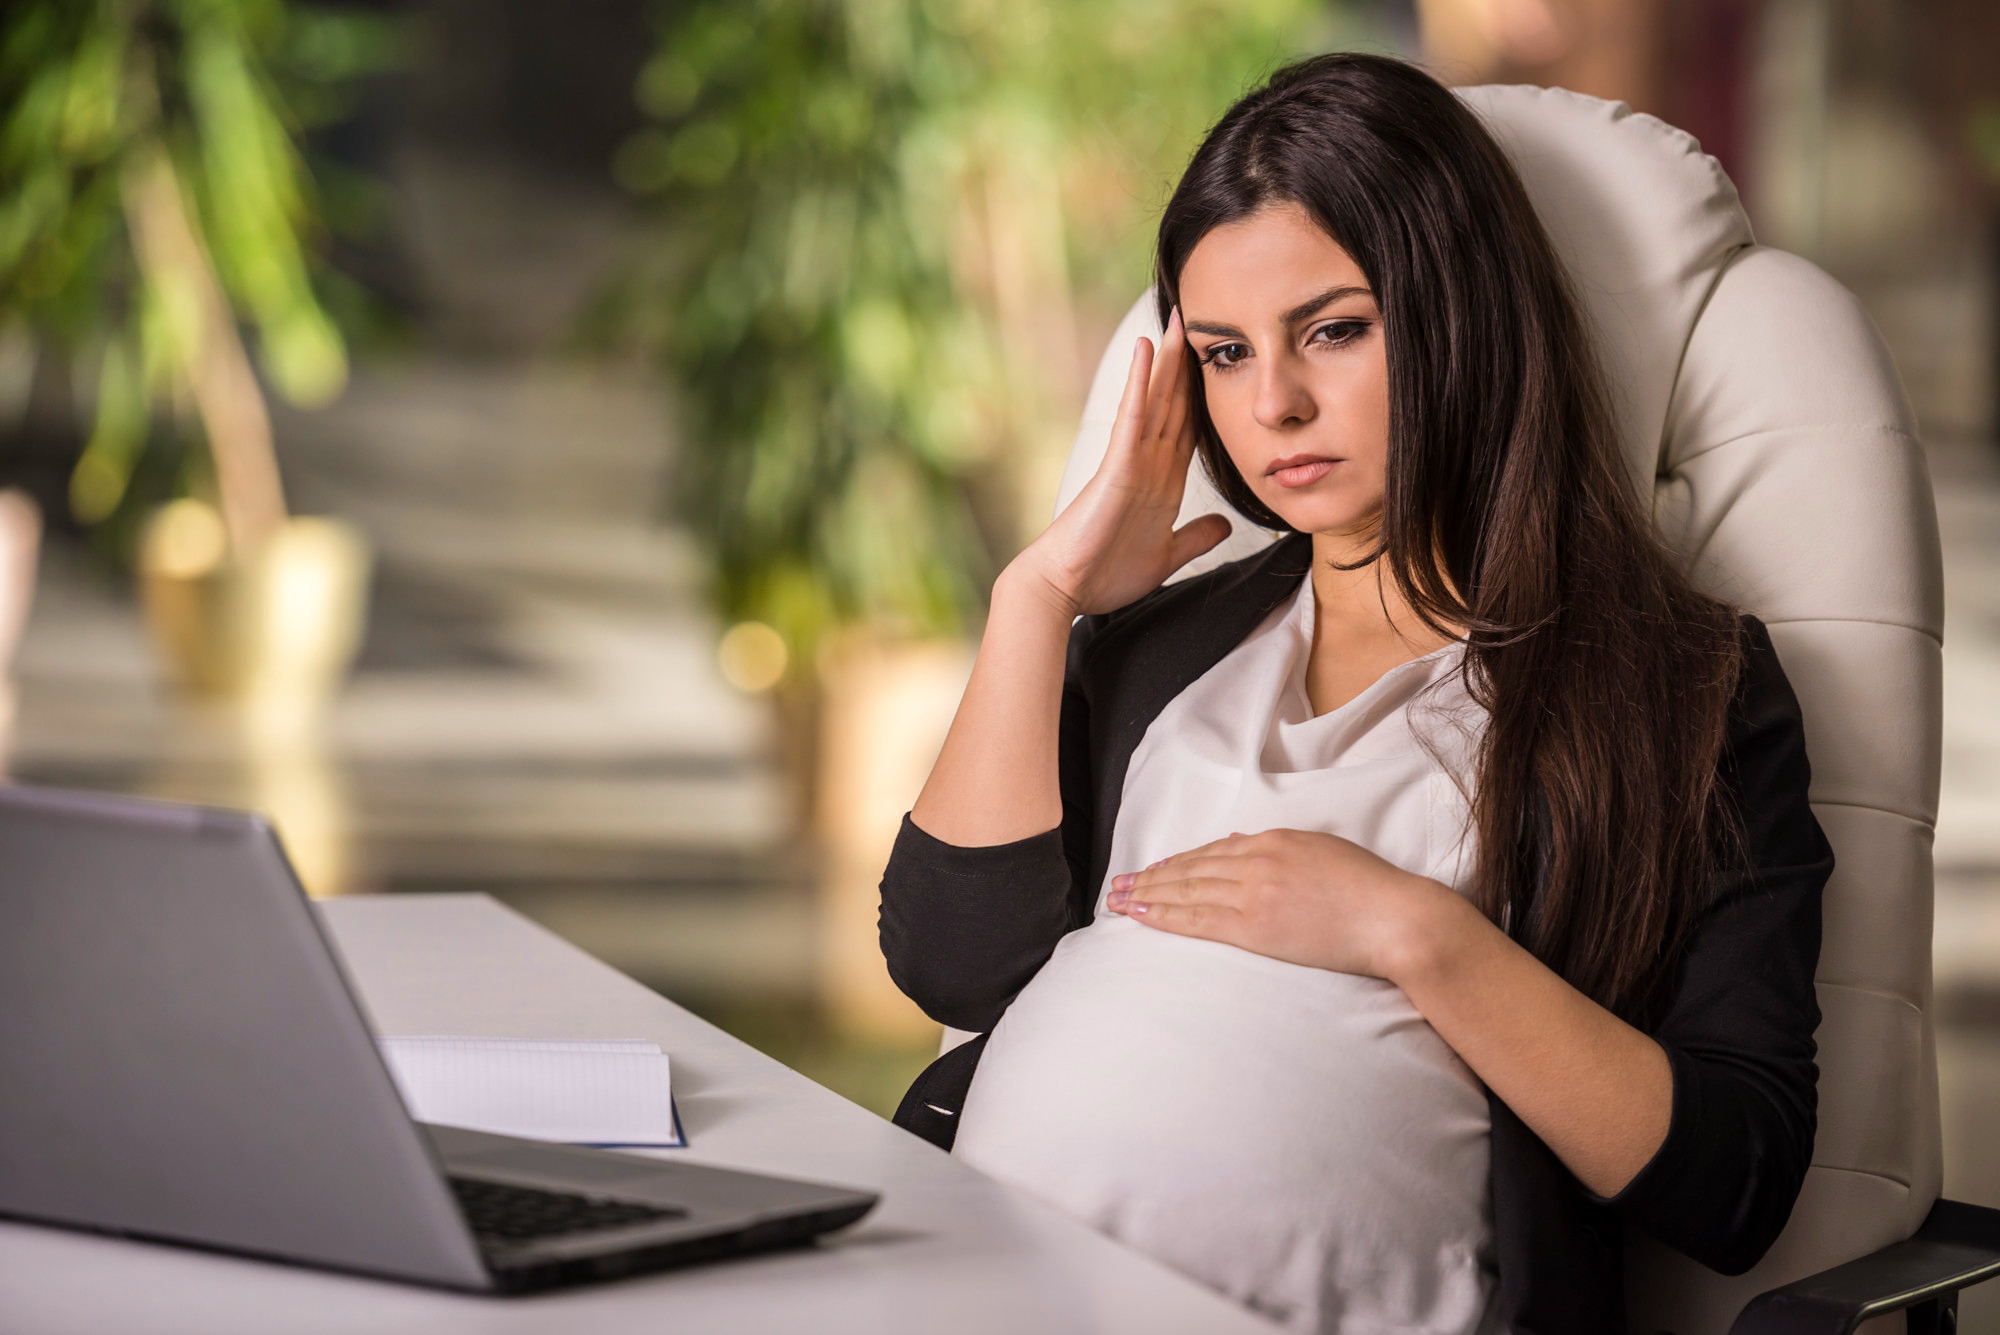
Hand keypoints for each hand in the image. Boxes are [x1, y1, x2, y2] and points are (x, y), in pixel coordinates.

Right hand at [1007, 308, 1232, 617]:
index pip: (1189, 428)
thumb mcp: (1168, 555)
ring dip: (1167, 358)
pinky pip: (1133, 416)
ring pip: (1156, 399)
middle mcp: (1149, 463)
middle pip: (1175, 403)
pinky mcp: (1117, 465)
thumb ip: (1195, 537)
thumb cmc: (1105, 575)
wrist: (1065, 588)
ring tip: (1177, 318)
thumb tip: (1225, 524)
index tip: (1219, 364)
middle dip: (1187, 364)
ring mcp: (1132, 460)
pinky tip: (1146, 349)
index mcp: (1163, 482)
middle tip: (1198, 319)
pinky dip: (1140, 382)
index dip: (1203, 396)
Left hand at [1105, 828, 1466, 979]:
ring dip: (1147, 895)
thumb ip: (1286, 853)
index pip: (1214, 850)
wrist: (1393, 917)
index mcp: (1276, 840)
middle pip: (1191, 868)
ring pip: (1186, 891)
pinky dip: (1164, 916)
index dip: (1180, 862)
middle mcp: (1258, 860)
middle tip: (1118, 884)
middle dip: (1151, 877)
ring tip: (1117, 901)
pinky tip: (1140, 916)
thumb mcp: (1324, 853)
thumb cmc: (1371, 891)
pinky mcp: (1255, 925)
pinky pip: (1197, 919)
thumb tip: (1252, 852)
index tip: (1155, 869)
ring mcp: (1254, 891)